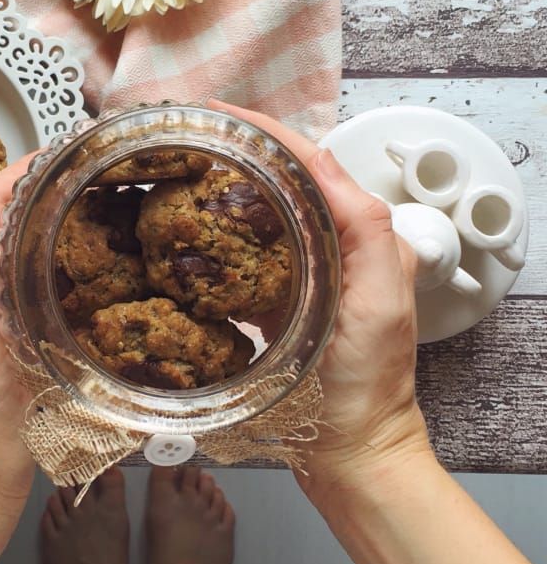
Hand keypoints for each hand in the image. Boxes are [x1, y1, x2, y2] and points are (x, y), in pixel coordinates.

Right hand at [208, 101, 431, 504]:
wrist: (353, 448)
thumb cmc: (368, 386)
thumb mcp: (378, 303)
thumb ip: (365, 233)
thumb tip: (325, 170)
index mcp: (362, 237)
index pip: (312, 165)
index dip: (267, 133)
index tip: (220, 114)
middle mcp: (334, 247)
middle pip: (283, 181)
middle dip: (241, 151)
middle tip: (192, 136)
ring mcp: (304, 274)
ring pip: (263, 215)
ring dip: (227, 187)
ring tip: (186, 169)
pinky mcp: (281, 301)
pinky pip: (249, 257)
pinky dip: (221, 237)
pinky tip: (193, 233)